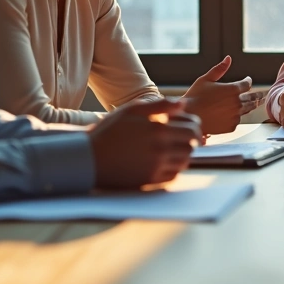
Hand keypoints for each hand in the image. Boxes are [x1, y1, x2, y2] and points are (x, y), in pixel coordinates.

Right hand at [88, 98, 202, 188]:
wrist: (88, 157)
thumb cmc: (109, 130)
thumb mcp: (132, 110)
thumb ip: (160, 105)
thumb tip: (184, 104)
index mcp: (158, 129)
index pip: (192, 129)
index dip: (194, 125)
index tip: (187, 125)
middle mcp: (160, 149)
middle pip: (192, 146)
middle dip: (191, 140)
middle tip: (182, 137)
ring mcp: (155, 166)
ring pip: (184, 161)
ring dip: (183, 154)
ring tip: (172, 148)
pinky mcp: (149, 180)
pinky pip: (173, 175)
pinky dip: (173, 168)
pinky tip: (164, 160)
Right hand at [182, 56, 253, 135]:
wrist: (188, 116)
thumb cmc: (195, 95)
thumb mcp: (206, 79)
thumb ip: (219, 69)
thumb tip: (229, 58)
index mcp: (233, 89)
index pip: (246, 84)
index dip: (248, 81)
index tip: (248, 80)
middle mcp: (237, 102)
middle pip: (252, 98)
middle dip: (257, 95)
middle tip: (263, 94)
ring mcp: (235, 115)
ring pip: (247, 109)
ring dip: (252, 105)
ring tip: (256, 103)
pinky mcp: (231, 126)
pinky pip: (238, 120)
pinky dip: (237, 116)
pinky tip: (235, 115)